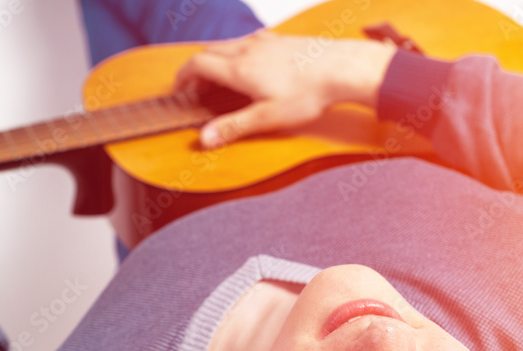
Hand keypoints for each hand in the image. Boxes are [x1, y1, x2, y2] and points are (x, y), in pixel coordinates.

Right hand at [174, 31, 396, 147]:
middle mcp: (248, 49)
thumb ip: (232, 127)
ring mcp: (265, 41)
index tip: (179, 90)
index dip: (182, 77)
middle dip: (197, 69)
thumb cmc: (308, 94)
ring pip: (229, 44)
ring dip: (217, 60)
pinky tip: (252, 67)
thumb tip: (203, 139)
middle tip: (197, 90)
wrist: (343, 68)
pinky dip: (238, 53)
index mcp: (239, 69)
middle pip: (209, 51)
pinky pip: (249, 41)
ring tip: (222, 81)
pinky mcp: (281, 40)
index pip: (197, 64)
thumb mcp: (267, 118)